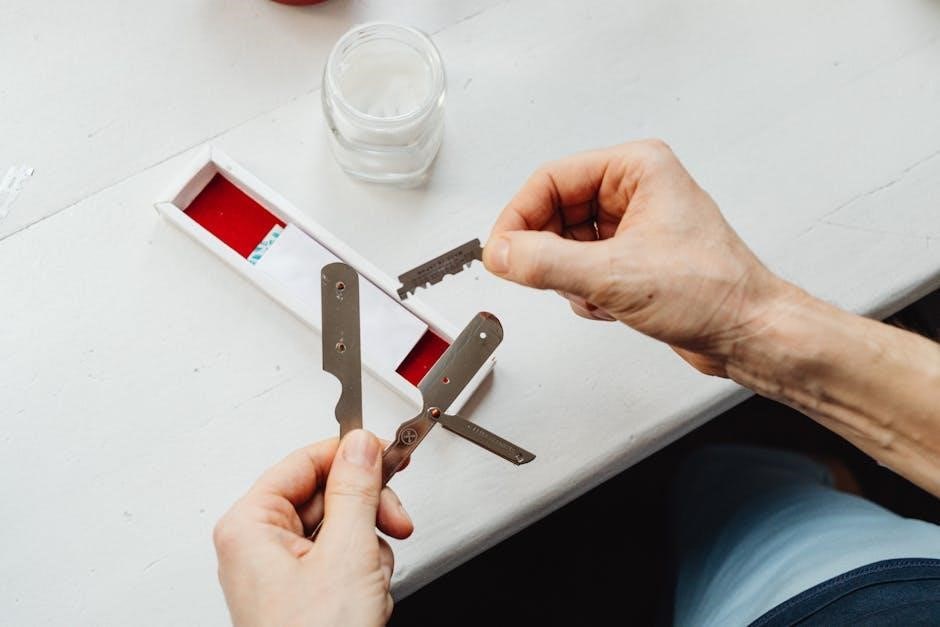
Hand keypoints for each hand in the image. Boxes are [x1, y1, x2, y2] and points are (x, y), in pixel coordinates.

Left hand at [213, 430, 413, 626]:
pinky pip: (341, 557)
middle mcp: (258, 544)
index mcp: (251, 524)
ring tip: (370, 578)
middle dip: (367, 514)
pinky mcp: (303, 591)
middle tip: (394, 521)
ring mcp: (281, 570)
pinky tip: (366, 595)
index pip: (305, 461)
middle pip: (326, 494)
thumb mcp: (346, 553)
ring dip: (369, 549)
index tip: (388, 455)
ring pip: (341, 527)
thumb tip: (361, 446)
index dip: (351, 456)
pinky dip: (363, 572)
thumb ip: (356, 490)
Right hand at [484, 139, 793, 375]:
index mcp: (636, 169)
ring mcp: (633, 226)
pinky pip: (581, 267)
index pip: (551, 180)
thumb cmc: (713, 291)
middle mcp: (634, 191)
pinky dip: (584, 291)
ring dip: (569, 277)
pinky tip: (609, 305)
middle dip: (547, 253)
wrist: (748, 334)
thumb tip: (500, 253)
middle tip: (536, 277)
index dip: (518, 217)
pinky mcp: (632, 259)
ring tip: (595, 294)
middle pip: (554, 212)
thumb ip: (545, 262)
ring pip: (565, 244)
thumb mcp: (614, 276)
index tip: (499, 251)